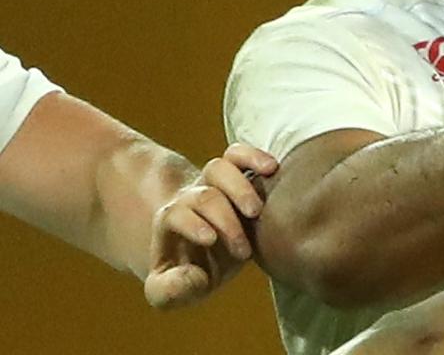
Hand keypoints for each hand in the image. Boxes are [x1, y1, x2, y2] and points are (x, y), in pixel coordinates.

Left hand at [143, 143, 277, 308]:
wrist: (201, 254)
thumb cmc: (188, 274)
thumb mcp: (168, 291)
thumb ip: (170, 291)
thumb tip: (189, 278)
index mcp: (172, 224)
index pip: (175, 214)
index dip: (192, 223)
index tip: (211, 240)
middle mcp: (192, 199)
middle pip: (204, 195)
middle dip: (224, 219)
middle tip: (244, 250)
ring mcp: (215, 186)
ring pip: (219, 167)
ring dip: (240, 186)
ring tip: (256, 210)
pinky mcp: (238, 177)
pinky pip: (239, 155)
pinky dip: (254, 156)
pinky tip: (272, 169)